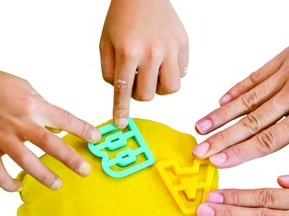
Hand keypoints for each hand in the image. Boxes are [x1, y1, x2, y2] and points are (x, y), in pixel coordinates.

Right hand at [0, 55, 99, 191]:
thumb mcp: (24, 87)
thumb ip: (43, 108)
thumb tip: (58, 128)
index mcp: (31, 105)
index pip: (64, 119)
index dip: (83, 129)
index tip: (96, 138)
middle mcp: (18, 123)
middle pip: (49, 144)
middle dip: (70, 159)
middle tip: (85, 170)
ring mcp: (0, 138)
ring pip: (26, 162)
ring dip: (44, 176)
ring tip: (58, 184)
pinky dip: (8, 184)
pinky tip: (18, 187)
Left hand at [100, 0, 187, 127]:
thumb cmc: (121, 19)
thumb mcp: (105, 43)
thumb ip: (109, 71)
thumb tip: (121, 93)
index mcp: (128, 51)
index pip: (123, 90)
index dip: (121, 111)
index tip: (120, 124)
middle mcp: (152, 52)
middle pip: (148, 95)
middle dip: (139, 94)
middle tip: (137, 80)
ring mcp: (170, 48)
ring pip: (171, 88)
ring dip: (160, 88)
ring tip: (153, 75)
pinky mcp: (183, 45)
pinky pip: (182, 73)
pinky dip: (172, 74)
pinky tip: (163, 62)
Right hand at [193, 36, 288, 168]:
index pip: (267, 140)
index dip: (239, 153)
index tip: (217, 161)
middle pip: (250, 121)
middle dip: (220, 138)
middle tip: (198, 150)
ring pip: (247, 98)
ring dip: (220, 114)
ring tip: (200, 127)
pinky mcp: (287, 56)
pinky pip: (256, 75)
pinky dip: (236, 89)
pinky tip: (220, 101)